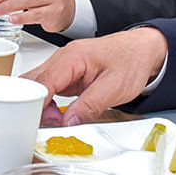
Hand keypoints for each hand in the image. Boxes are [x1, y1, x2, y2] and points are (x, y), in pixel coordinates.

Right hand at [22, 28, 168, 126]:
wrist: (142, 50)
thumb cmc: (131, 60)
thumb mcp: (115, 87)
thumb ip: (90, 105)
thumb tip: (68, 122)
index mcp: (72, 56)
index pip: (43, 82)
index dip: (38, 104)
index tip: (42, 122)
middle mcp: (62, 59)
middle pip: (33, 83)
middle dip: (35, 106)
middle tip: (50, 124)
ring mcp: (62, 67)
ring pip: (37, 86)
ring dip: (40, 105)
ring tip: (55, 121)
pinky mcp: (66, 75)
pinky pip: (48, 89)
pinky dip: (47, 103)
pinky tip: (56, 115)